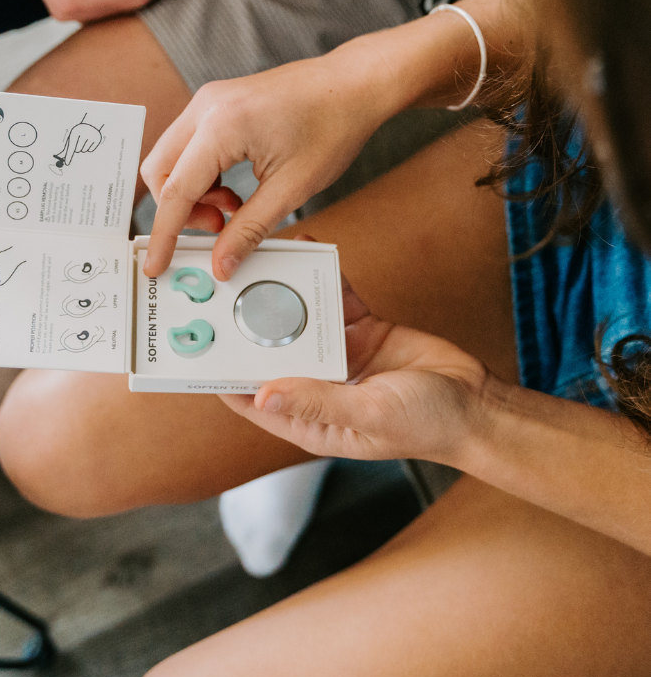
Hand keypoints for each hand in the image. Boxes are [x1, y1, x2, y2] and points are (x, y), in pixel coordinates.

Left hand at [55, 118, 103, 164]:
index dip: (69, 156)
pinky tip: (90, 141)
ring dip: (83, 147)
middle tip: (79, 141)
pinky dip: (89, 147)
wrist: (91, 122)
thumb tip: (60, 156)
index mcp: (75, 132)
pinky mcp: (97, 139)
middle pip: (78, 150)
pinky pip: (90, 150)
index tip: (66, 163)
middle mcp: (83, 134)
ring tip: (85, 139)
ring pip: (84, 150)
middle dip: (77, 148)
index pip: (71, 147)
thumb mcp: (72, 135)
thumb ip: (67, 146)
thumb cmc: (79, 131)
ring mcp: (91, 136)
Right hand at [140, 39, 400, 279]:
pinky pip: (189, 145)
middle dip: (178, 210)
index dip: (164, 235)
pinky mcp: (217, 102)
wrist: (354, 84)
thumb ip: (248, 229)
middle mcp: (206, 107)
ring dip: (191, 192)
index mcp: (221, 127)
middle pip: (160, 171)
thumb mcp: (291, 189)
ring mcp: (209, 100)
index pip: (176, 191)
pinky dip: (201, 174)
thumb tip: (221, 263)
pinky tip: (234, 188)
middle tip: (217, 228)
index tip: (156, 264)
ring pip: (172, 158)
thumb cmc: (332, 126)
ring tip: (234, 208)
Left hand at [221, 276, 490, 465]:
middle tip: (219, 288)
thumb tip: (262, 394)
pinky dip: (322, 279)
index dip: (222, 374)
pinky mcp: (361, 331)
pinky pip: (332, 301)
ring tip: (257, 261)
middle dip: (245, 325)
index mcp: (308, 419)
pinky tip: (308, 252)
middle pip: (268, 354)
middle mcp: (315, 386)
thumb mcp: (368, 414)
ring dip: (280, 295)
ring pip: (297, 321)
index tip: (198, 345)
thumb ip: (317, 401)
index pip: (250, 398)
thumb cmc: (426, 425)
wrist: (478, 404)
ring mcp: (337, 357)